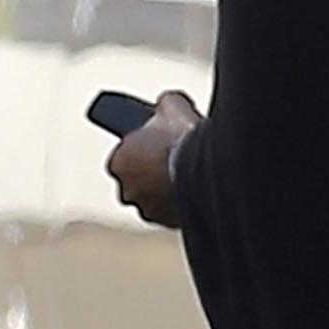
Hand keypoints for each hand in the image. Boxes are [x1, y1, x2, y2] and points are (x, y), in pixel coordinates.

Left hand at [107, 90, 200, 228]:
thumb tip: (166, 105)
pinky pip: (172, 212)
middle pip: (137, 181)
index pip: (123, 156)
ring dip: (165, 190)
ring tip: (186, 175)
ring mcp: (148, 210)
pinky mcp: (169, 224)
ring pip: (154, 200)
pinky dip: (181, 203)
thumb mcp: (171, 104)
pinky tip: (194, 189)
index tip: (156, 144)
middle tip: (172, 159)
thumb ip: (161, 106)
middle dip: (151, 173)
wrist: (210, 167)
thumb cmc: (183, 137)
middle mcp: (127, 191)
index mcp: (117, 163)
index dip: (141, 149)